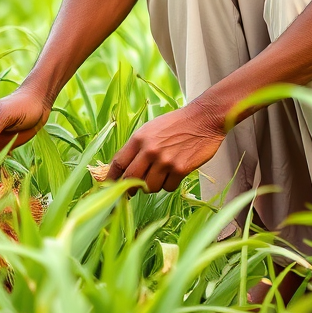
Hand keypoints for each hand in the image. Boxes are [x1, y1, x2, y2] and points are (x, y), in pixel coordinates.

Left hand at [107, 104, 224, 193]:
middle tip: (130, 193)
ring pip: (150, 187)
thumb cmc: (176, 124)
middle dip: (128, 189)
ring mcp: (165, 160)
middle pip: (131, 179)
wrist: (203, 119)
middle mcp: (150, 150)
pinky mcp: (180, 169)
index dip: (110, 178)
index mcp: (139, 138)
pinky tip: (175, 172)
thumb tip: (123, 169)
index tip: (108, 187)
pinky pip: (168, 187)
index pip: (118, 163)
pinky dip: (169, 184)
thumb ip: (137, 147)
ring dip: (153, 185)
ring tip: (161, 174)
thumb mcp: (151, 129)